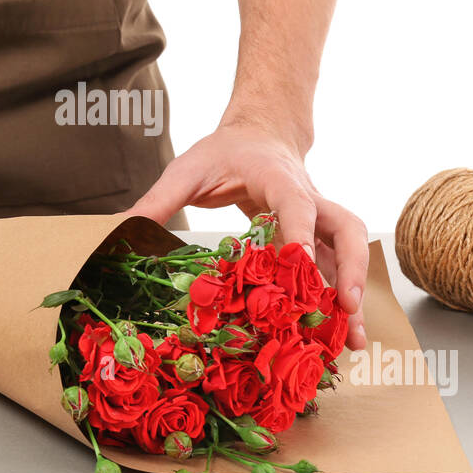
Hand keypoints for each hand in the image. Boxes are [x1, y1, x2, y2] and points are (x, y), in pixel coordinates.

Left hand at [129, 123, 368, 349]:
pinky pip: (336, 268)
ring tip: (354, 340)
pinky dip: (340, 301)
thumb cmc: (225, 151)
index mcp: (277, 178)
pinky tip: (338, 335)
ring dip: (354, 294)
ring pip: (349, 254)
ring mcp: (318, 219)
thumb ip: (157, 200)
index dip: (301, 236)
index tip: (301, 269)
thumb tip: (118, 228)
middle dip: (351, 267)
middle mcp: (309, 197)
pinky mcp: (317, 238)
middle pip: (345, 228)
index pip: (297, 204)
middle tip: (346, 306)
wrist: (261, 132)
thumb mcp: (186, 169)